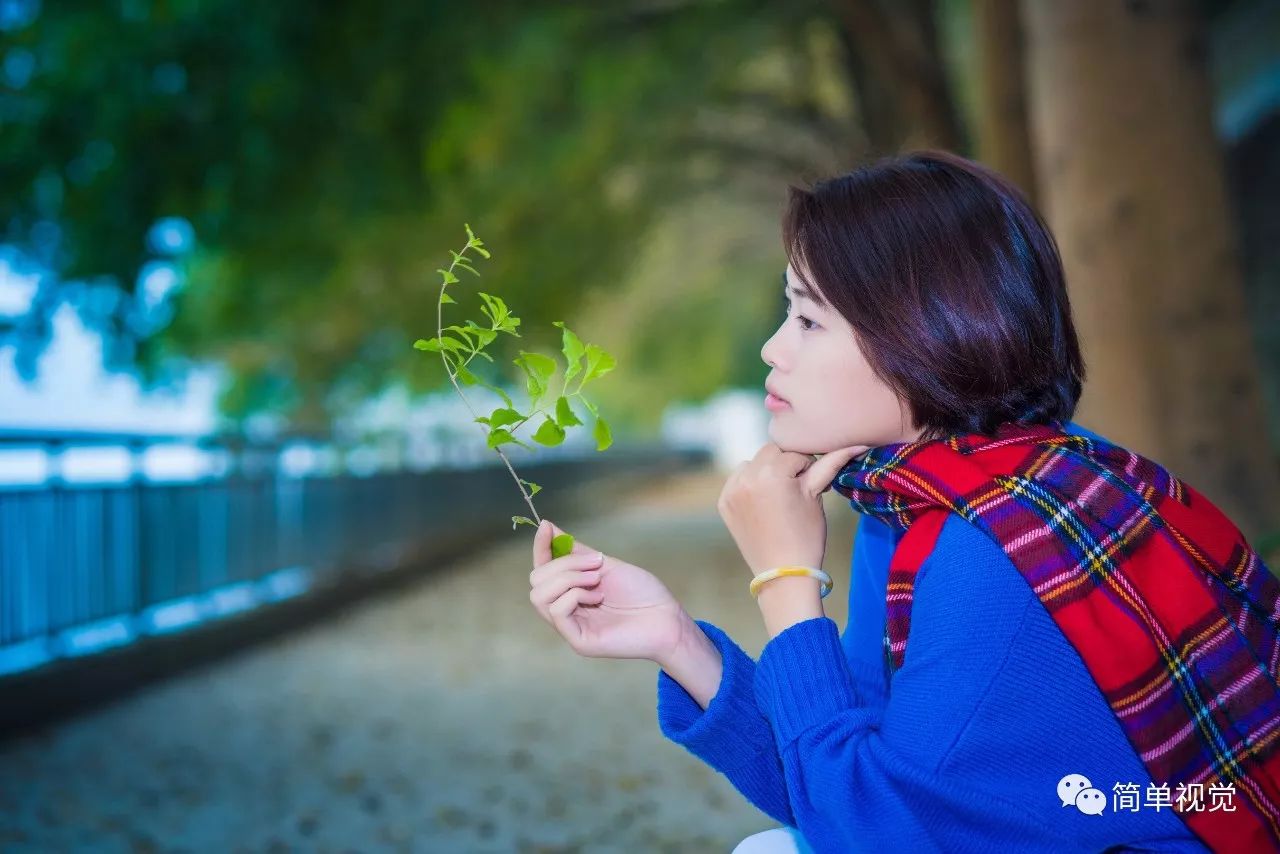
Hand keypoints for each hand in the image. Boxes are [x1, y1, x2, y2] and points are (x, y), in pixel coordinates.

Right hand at [529, 519, 686, 662]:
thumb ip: (576, 551)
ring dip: (568, 579)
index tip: (546, 526)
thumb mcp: (606, 564)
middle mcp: (566, 610)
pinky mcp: (579, 641)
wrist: (667, 617)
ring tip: (597, 580)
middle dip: (563, 564)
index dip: (540, 547)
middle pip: (536, 581)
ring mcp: (570, 627)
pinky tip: (598, 597)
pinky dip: (574, 596)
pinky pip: (557, 612)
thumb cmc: (642, 593)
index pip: (541, 569)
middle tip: (595, 565)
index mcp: (571, 591)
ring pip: (540, 597)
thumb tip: (550, 528)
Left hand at [717, 442, 868, 575]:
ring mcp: (732, 490)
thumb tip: (856, 445)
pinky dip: (750, 483)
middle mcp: (747, 477)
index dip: (808, 468)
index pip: (795, 454)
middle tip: (796, 489)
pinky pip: (738, 479)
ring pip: (752, 462)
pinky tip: (763, 502)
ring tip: (778, 495)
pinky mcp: (724, 502)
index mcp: (772, 473)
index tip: (810, 487)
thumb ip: (829, 465)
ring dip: (765, 471)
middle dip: (785, 465)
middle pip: (771, 452)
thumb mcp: (816, 496)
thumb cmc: (806, 536)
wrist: (784, 574)